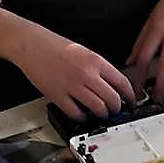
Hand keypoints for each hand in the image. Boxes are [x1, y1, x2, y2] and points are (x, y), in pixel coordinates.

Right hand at [16, 26, 134, 119]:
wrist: (32, 45)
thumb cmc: (55, 46)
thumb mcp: (85, 52)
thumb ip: (99, 68)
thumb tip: (112, 85)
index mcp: (96, 61)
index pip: (122, 82)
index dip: (130, 95)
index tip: (131, 101)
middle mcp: (87, 74)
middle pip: (112, 98)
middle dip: (117, 108)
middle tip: (116, 110)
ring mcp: (72, 86)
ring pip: (97, 108)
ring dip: (102, 114)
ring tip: (101, 114)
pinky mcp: (58, 96)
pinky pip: (75, 113)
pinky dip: (82, 117)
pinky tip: (82, 115)